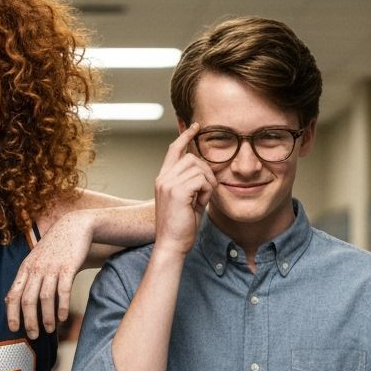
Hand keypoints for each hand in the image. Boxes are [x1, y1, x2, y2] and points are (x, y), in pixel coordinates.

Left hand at [6, 210, 93, 339]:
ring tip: (49, 329)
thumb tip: (8, 300)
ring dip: (46, 316)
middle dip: (29, 320)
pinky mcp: (68, 266)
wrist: (74, 226)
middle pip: (27, 299)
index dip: (12, 313)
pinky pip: (63, 290)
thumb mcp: (34, 260)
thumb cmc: (54, 247)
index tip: (14, 329)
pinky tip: (62, 317)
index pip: (13, 294)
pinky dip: (62, 306)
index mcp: (25, 268)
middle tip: (33, 336)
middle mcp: (36, 268)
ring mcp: (52, 267)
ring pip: (45, 297)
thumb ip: (24, 280)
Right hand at [153, 123, 216, 257]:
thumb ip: (193, 183)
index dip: (185, 135)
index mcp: (163, 179)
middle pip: (192, 157)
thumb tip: (207, 170)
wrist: (171, 244)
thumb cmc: (181, 226)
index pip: (174, 149)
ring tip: (202, 199)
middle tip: (206, 191)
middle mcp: (163, 178)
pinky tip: (201, 202)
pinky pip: (201, 180)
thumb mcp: (188, 200)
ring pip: (198, 167)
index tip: (196, 126)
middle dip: (206, 171)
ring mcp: (168, 183)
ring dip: (207, 183)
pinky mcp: (177, 191)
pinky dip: (206, 190)